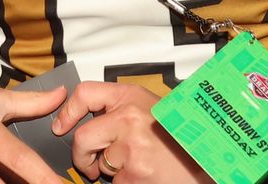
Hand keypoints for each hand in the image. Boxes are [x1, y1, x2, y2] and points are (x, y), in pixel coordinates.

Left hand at [53, 82, 209, 183]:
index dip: (67, 112)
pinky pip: (115, 182)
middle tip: (92, 165)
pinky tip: (144, 176)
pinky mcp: (135, 172)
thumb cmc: (180, 136)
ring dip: (109, 172)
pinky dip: (124, 183)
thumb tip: (84, 118)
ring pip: (99, 164)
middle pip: (82, 137)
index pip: (85, 93)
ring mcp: (132, 146)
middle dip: (82, 157)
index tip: (60, 127)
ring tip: (134, 166)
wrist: (207, 159)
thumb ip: (120, 109)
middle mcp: (129, 117)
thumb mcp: (150, 108)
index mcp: (131, 97)